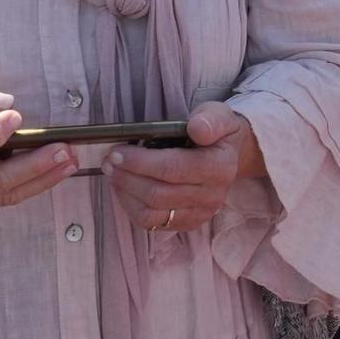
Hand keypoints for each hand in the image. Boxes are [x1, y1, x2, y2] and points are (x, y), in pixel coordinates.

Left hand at [104, 101, 255, 232]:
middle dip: (127, 177)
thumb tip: (196, 128)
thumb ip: (210, 119)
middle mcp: (213, 195)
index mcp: (220, 166)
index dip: (141, 162)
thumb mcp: (218, 114)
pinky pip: (152, 224)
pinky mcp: (188, 223)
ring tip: (113, 174)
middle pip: (159, 194)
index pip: (173, 169)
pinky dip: (132, 207)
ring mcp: (201, 213)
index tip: (118, 152)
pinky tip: (125, 189)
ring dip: (126, 194)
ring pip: (152, 213)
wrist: (230, 156)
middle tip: (109, 161)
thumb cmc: (217, 132)